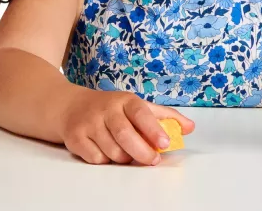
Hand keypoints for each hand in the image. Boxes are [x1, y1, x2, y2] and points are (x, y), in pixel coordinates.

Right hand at [60, 88, 194, 164]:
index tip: (165, 143)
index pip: (142, 113)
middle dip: (141, 151)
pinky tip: (106, 152)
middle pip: (126, 135)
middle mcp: (107, 109)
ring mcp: (90, 123)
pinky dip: (105, 161)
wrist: (71, 106)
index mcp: (126, 100)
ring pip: (112, 151)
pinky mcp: (75, 137)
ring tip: (127, 154)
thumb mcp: (137, 106)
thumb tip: (190, 127)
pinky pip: (95, 158)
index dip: (153, 129)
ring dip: (123, 158)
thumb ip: (164, 117)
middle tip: (152, 160)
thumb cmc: (112, 108)